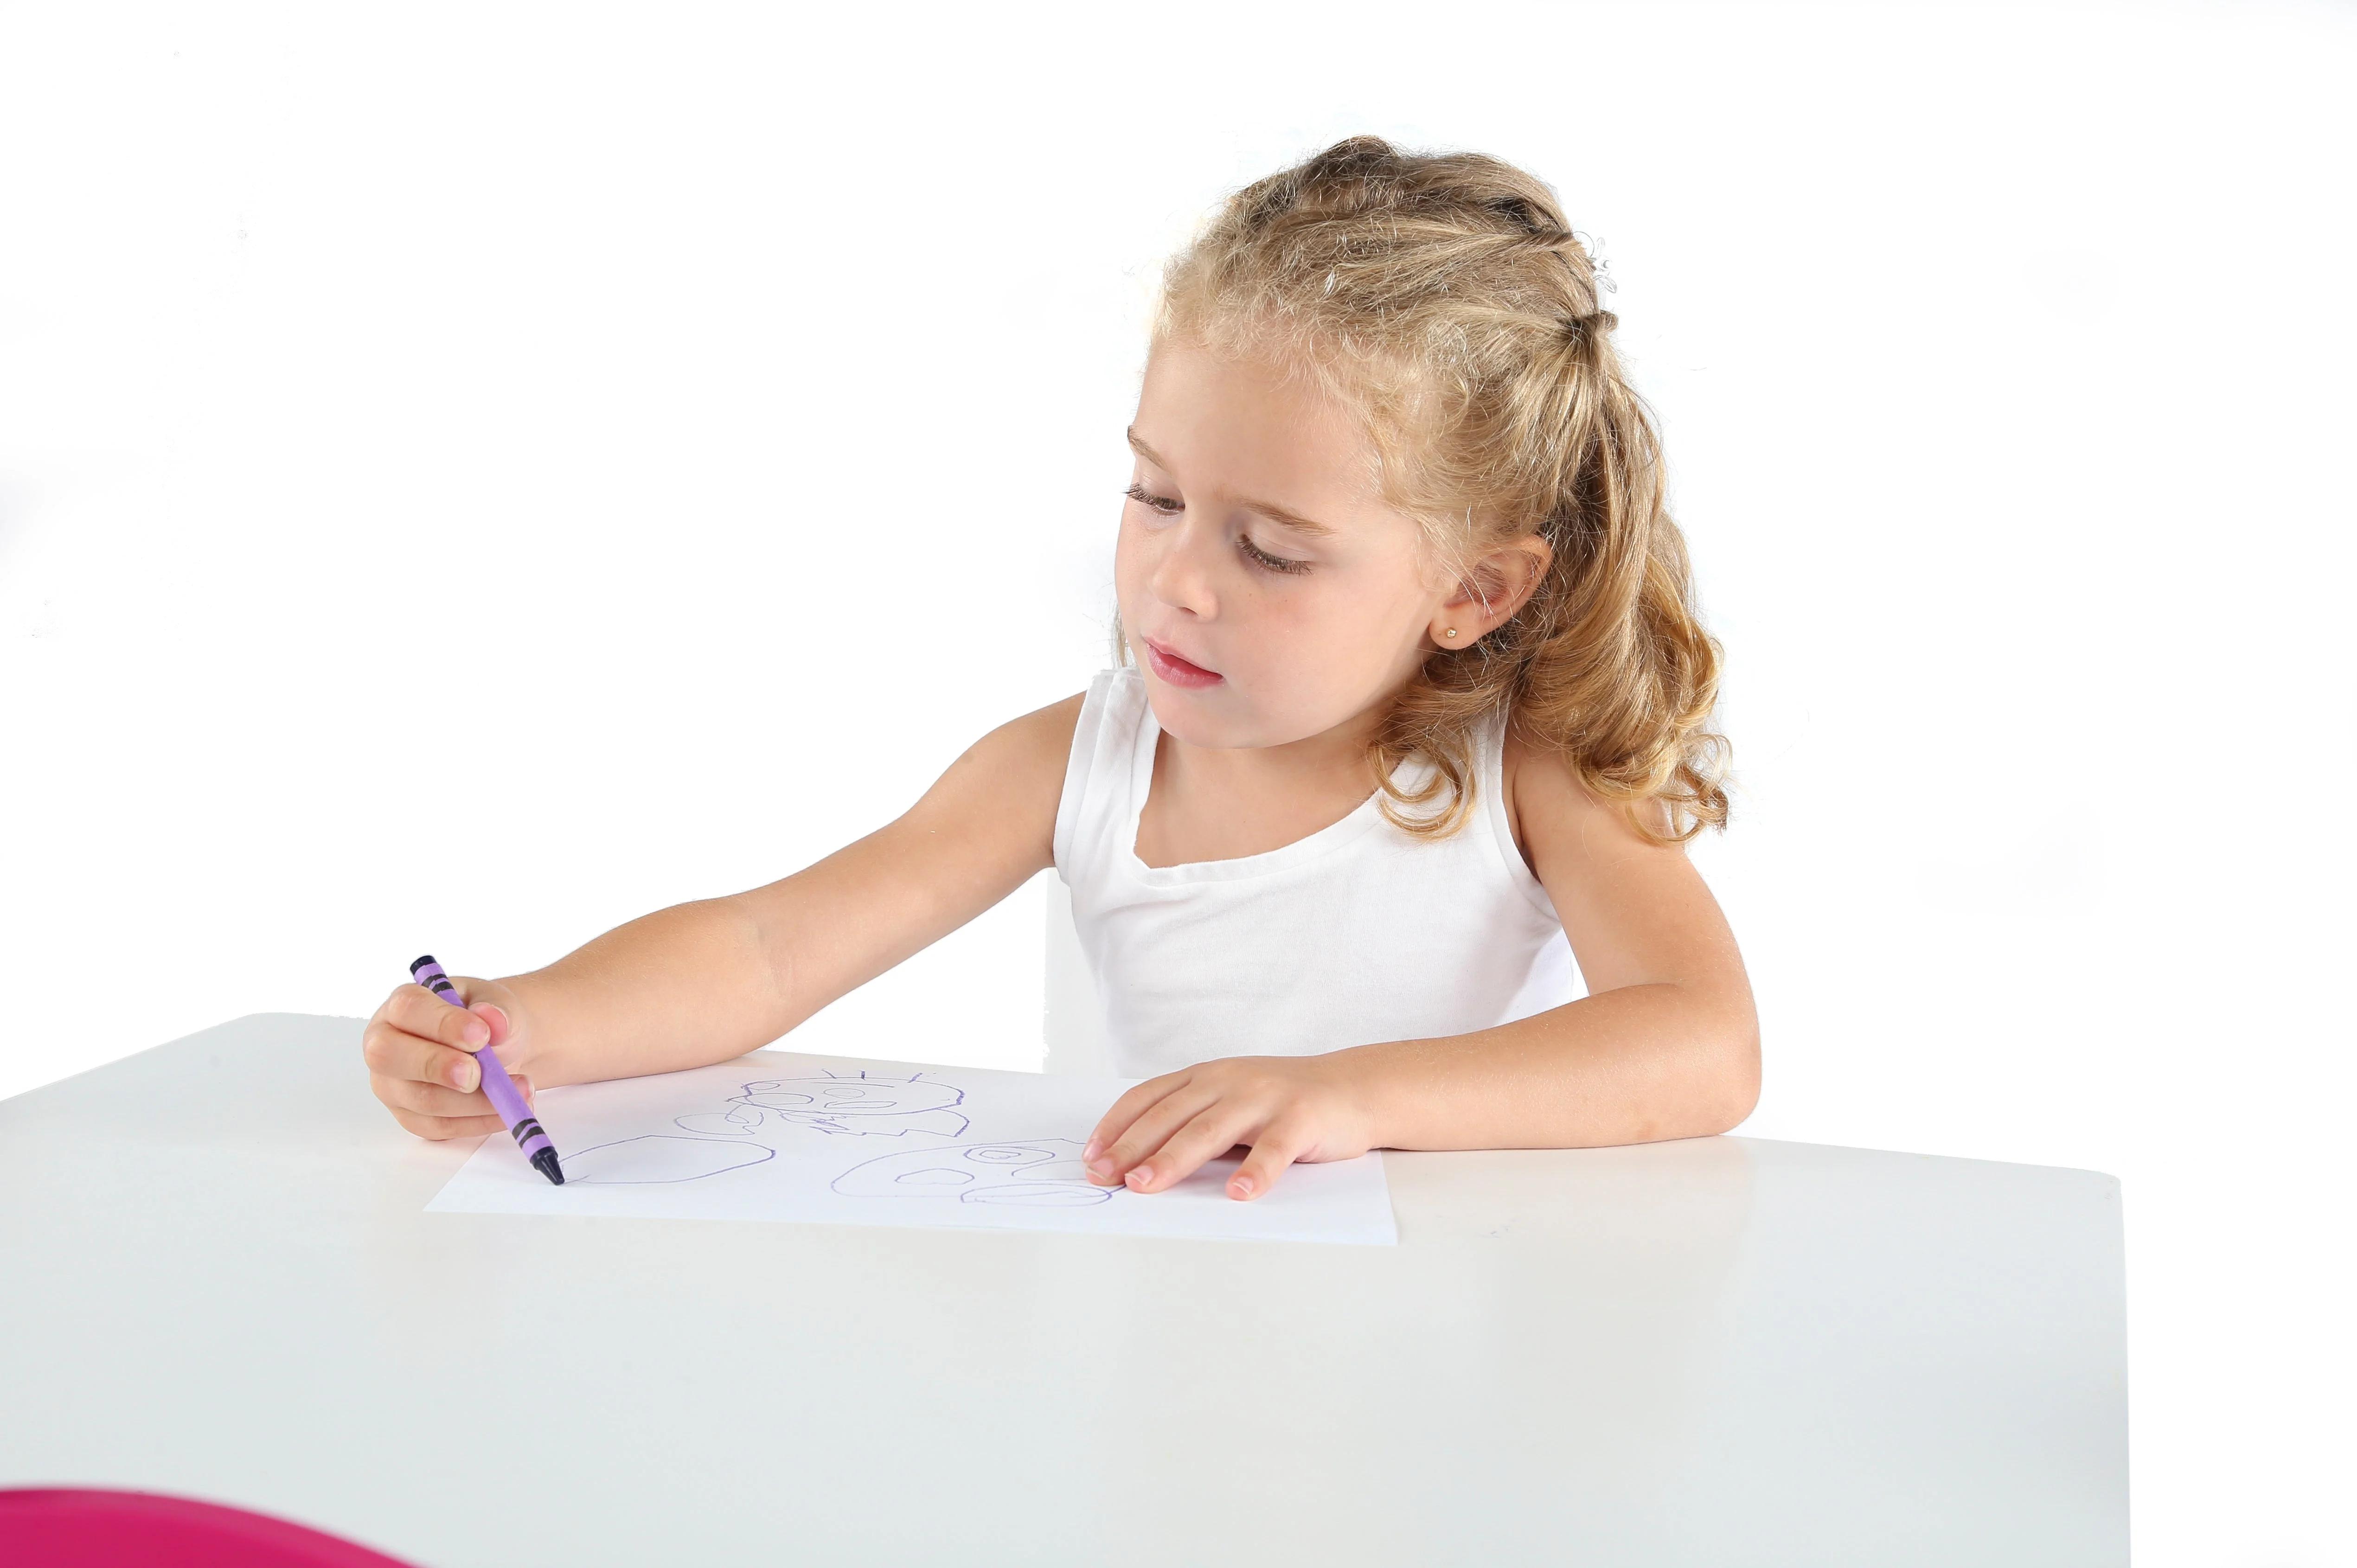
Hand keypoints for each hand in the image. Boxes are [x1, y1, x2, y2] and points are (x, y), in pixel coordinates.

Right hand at [361, 975, 540, 1139]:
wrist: (494, 1048)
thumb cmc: (483, 1020)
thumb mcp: (496, 1002)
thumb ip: (497, 1009)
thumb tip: (495, 1021)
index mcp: (401, 1007)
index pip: (407, 1009)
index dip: (442, 1023)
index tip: (481, 1035)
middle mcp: (385, 1045)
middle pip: (389, 1057)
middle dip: (437, 1066)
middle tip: (477, 1073)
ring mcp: (393, 1086)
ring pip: (422, 1099)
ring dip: (474, 1100)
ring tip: (518, 1089)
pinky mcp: (411, 1118)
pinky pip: (440, 1126)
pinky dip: (479, 1121)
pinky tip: (507, 1111)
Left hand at [1082, 1054, 1377, 1200]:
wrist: (1353, 1087)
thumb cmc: (1282, 1103)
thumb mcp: (1230, 1102)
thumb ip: (1192, 1122)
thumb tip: (1136, 1164)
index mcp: (1206, 1076)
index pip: (1148, 1098)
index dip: (1116, 1126)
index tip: (1090, 1155)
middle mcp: (1229, 1080)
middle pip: (1170, 1115)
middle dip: (1131, 1147)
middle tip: (1103, 1176)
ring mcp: (1264, 1097)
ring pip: (1210, 1129)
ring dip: (1173, 1159)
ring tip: (1145, 1185)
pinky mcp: (1300, 1117)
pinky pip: (1274, 1148)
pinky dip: (1255, 1171)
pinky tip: (1238, 1194)